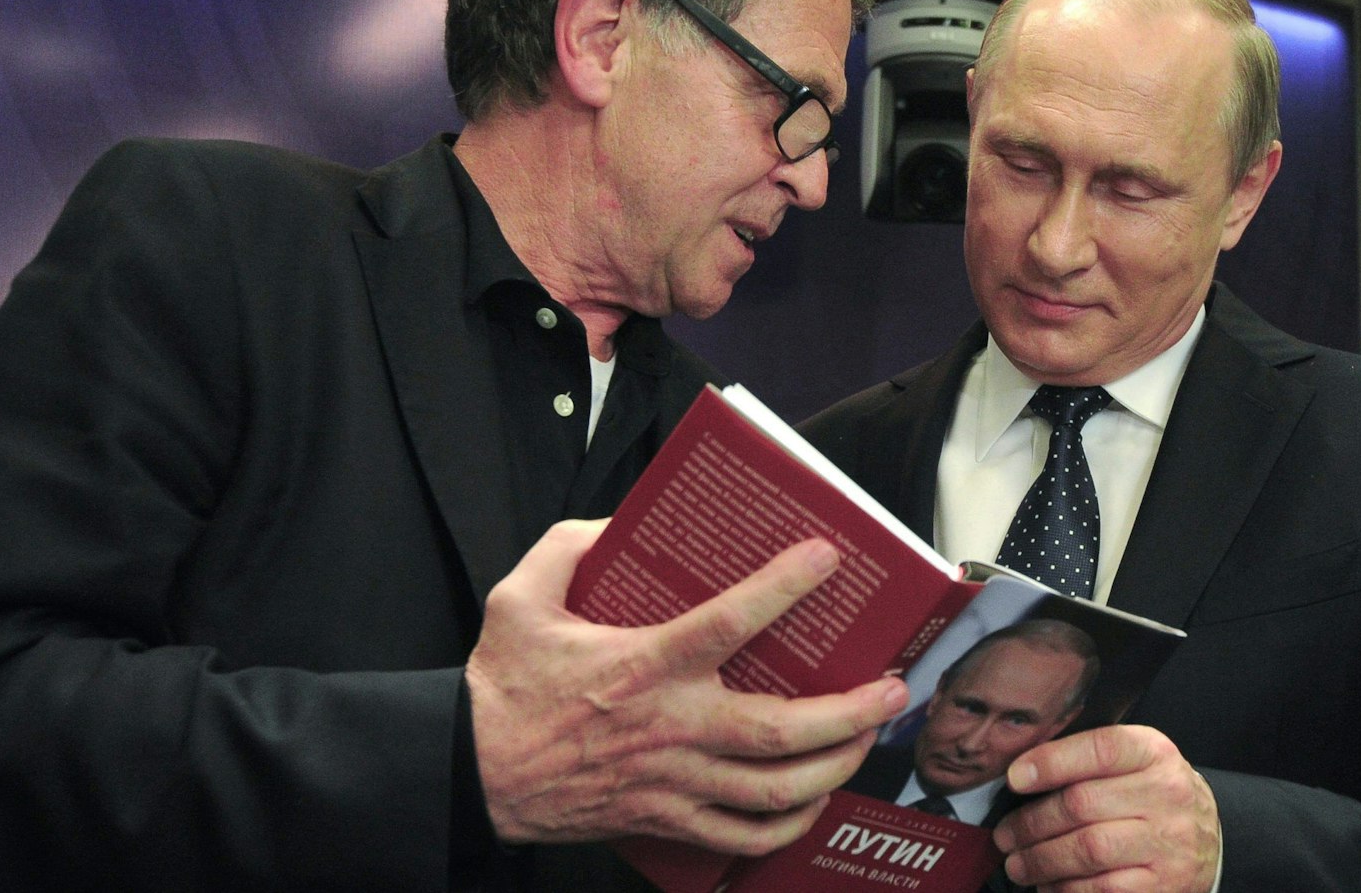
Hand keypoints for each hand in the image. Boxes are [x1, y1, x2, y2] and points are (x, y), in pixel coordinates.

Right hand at [465, 519, 909, 854]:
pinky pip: (743, 837)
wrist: (468, 772)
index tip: (825, 557)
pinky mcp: (664, 820)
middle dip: (851, 711)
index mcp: (642, 665)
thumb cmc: (501, 687)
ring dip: (836, 766)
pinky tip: (813, 800)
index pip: (727, 621)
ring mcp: (672, 783)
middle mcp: (670, 727)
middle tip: (892, 686)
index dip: (782, 587)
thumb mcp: (519, 597)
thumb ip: (569, 546)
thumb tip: (617, 524)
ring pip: (775, 789)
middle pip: (781, 729)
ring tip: (868, 737)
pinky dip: (788, 825)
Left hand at [993, 725, 1218, 892]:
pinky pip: (1103, 889)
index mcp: (1153, 752)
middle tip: (1005, 834)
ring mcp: (1168, 842)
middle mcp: (1167, 794)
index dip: (1051, 762)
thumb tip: (1021, 775)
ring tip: (1018, 862)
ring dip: (1041, 859)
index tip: (1015, 778)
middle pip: (1083, 804)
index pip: (1100, 749)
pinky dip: (1066, 888)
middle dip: (1031, 822)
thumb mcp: (1133, 761)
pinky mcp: (1164, 885)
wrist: (1208, 838)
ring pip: (1089, 850)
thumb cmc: (1152, 794)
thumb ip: (1086, 760)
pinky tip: (1048, 883)